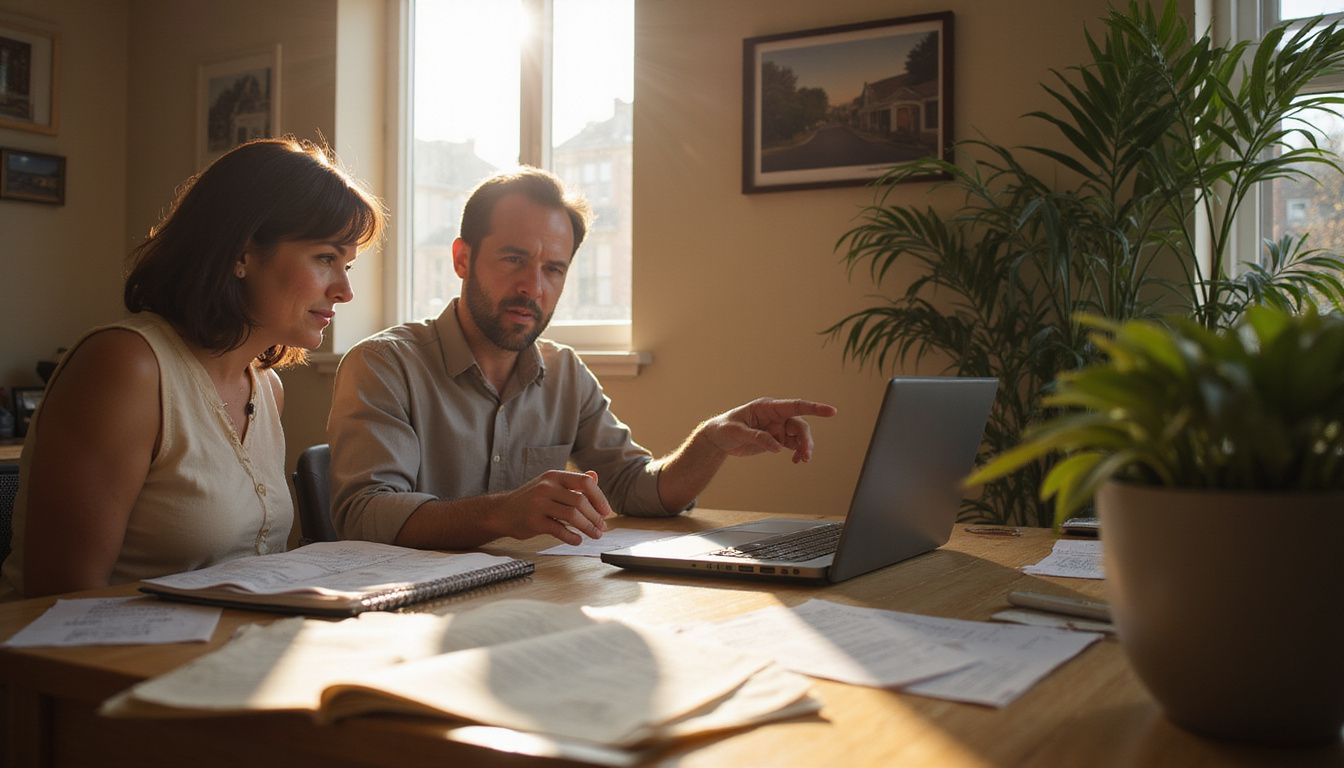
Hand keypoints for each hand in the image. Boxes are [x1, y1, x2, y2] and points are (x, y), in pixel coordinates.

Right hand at [494, 470, 613, 544]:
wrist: (502, 511)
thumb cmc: (531, 499)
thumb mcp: (550, 485)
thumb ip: (572, 483)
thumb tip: (595, 477)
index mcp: (554, 476)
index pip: (585, 482)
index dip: (599, 497)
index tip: (606, 511)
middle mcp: (546, 487)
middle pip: (580, 501)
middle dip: (595, 516)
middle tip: (602, 527)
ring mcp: (539, 504)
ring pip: (572, 515)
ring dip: (588, 527)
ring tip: (595, 535)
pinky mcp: (534, 521)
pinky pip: (559, 530)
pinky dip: (572, 537)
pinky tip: (577, 540)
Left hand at [702, 398, 837, 462]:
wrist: (718, 438)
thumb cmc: (725, 428)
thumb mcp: (737, 432)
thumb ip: (757, 437)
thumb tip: (777, 447)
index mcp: (767, 407)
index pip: (795, 406)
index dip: (814, 408)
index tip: (831, 411)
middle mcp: (776, 416)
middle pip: (799, 425)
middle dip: (806, 440)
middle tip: (805, 456)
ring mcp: (777, 427)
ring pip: (799, 436)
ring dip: (804, 447)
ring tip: (801, 460)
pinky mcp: (776, 438)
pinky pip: (793, 445)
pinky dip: (797, 453)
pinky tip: (796, 461)